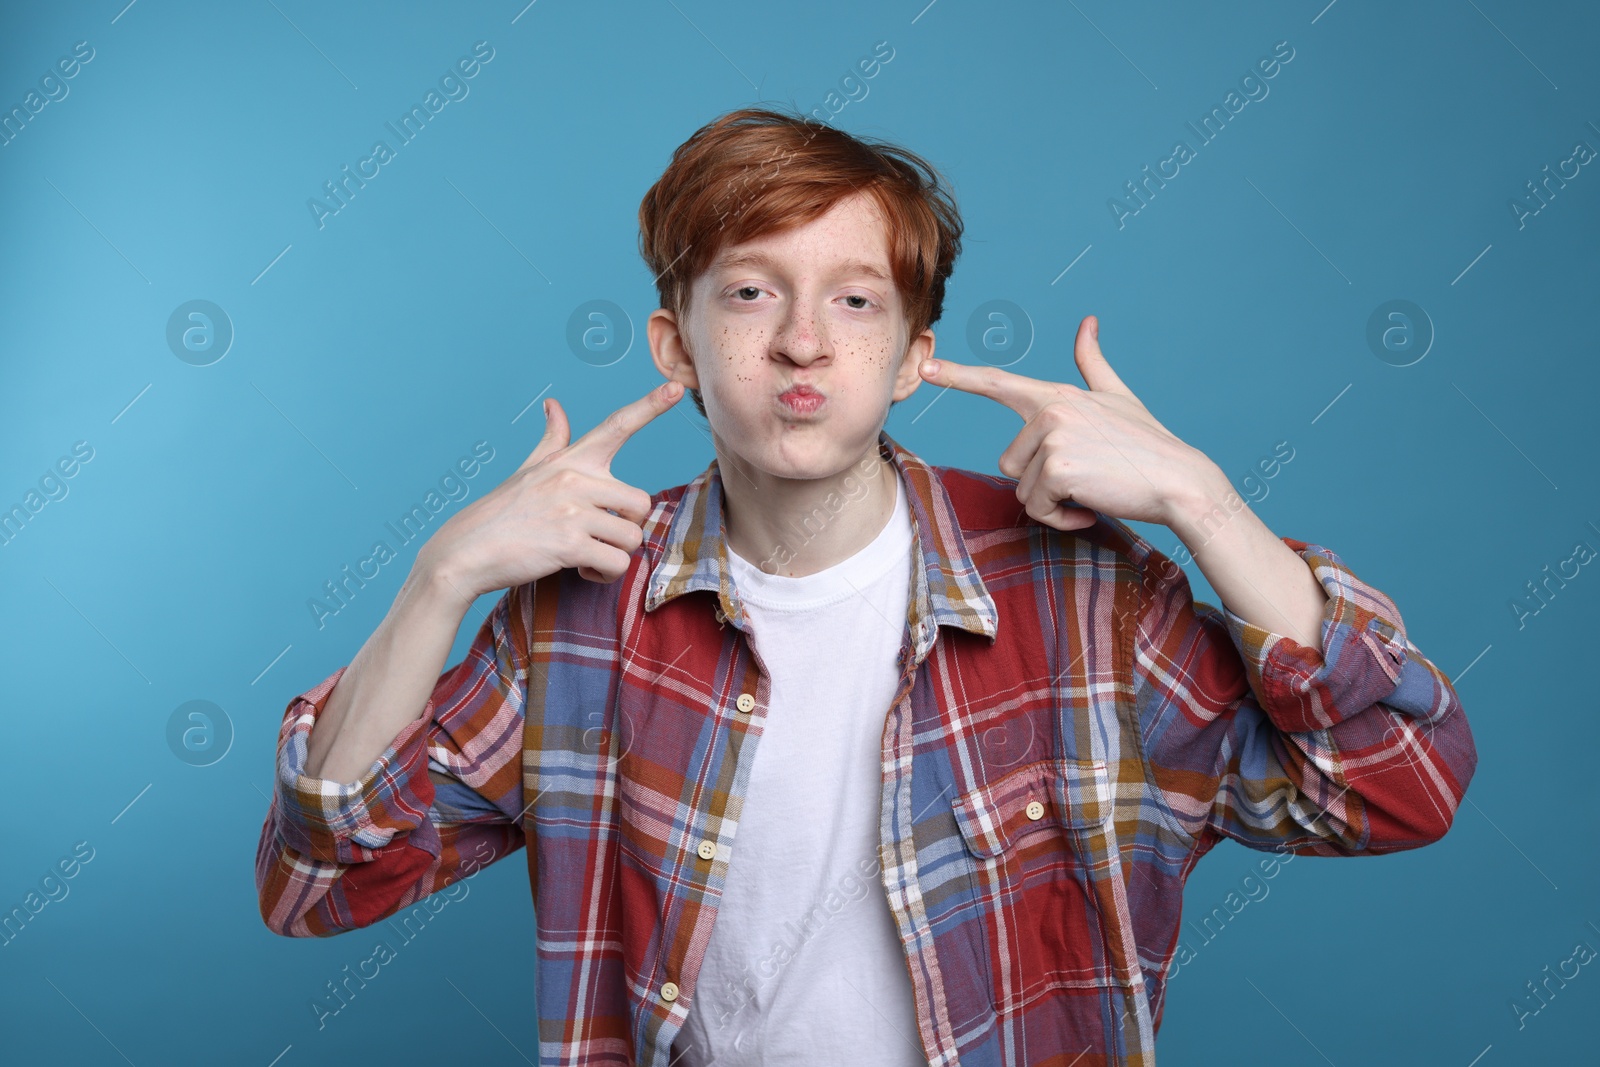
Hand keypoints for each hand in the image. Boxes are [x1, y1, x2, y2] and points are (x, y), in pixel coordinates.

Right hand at [418, 381, 683, 599]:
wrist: (466, 550)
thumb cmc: (502, 512)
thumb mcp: (529, 470)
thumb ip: (552, 440)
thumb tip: (555, 405)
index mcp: (570, 460)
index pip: (616, 425)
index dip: (649, 405)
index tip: (676, 387)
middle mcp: (574, 479)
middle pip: (641, 503)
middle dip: (626, 528)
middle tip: (597, 537)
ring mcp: (572, 511)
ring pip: (632, 537)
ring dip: (615, 555)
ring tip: (586, 556)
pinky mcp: (569, 544)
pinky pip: (617, 563)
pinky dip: (604, 575)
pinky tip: (580, 569)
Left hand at [918, 315, 1219, 531]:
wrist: (1179, 481)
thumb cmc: (1147, 444)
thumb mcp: (1117, 398)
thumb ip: (1092, 363)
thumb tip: (1086, 323)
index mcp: (1057, 396)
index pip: (999, 382)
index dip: (959, 376)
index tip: (926, 367)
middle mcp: (1050, 411)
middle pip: (1010, 462)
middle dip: (1040, 481)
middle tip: (1083, 478)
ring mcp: (1053, 438)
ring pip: (1022, 488)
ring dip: (1052, 502)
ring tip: (1089, 490)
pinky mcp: (1058, 468)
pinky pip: (1037, 508)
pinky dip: (1061, 519)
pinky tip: (1090, 509)